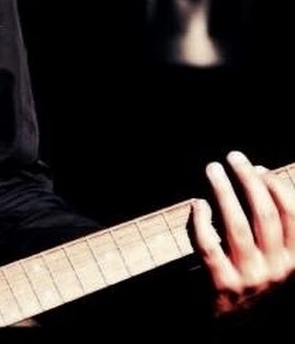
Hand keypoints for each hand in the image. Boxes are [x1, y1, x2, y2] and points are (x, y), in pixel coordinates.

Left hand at [191, 150, 294, 315]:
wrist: (235, 329)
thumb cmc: (254, 285)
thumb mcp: (276, 262)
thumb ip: (274, 231)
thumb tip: (261, 178)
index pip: (292, 216)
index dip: (277, 187)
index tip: (260, 169)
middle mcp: (278, 271)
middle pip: (265, 215)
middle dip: (249, 180)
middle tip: (234, 157)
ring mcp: (250, 279)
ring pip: (236, 225)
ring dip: (223, 191)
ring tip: (213, 169)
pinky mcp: (222, 286)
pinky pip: (208, 245)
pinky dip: (201, 221)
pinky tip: (197, 204)